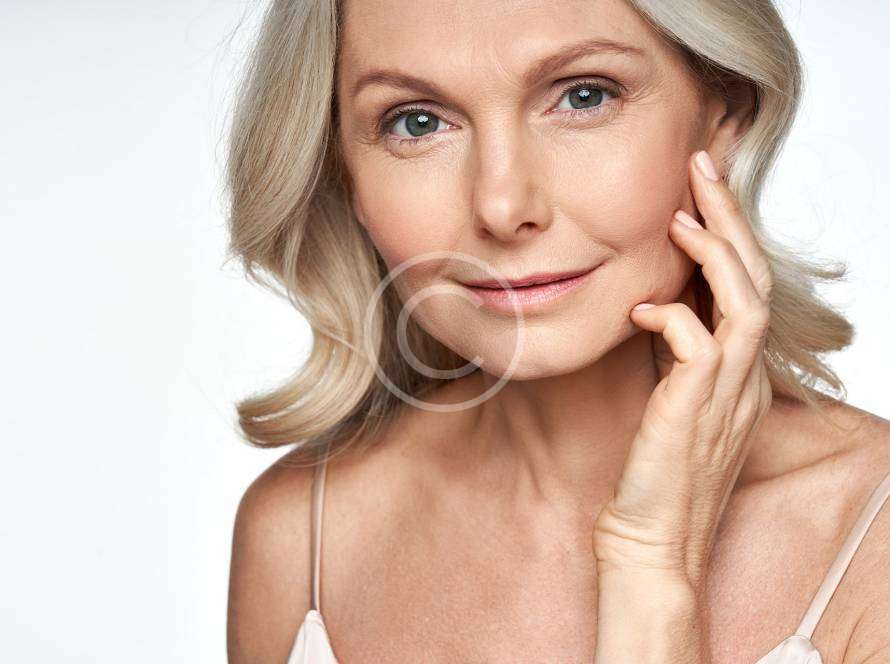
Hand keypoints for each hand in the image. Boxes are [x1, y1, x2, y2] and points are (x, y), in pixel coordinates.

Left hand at [591, 149, 773, 592]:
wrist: (650, 542)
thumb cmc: (653, 474)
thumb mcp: (672, 401)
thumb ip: (677, 355)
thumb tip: (658, 304)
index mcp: (741, 375)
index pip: (748, 289)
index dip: (730, 238)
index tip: (700, 194)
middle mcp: (745, 380)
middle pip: (756, 281)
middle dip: (731, 220)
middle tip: (702, 169)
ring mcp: (727, 395)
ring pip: (745, 302)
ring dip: (716, 253)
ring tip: (684, 214)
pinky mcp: (695, 411)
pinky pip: (698, 344)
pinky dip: (672, 315)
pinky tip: (642, 308)